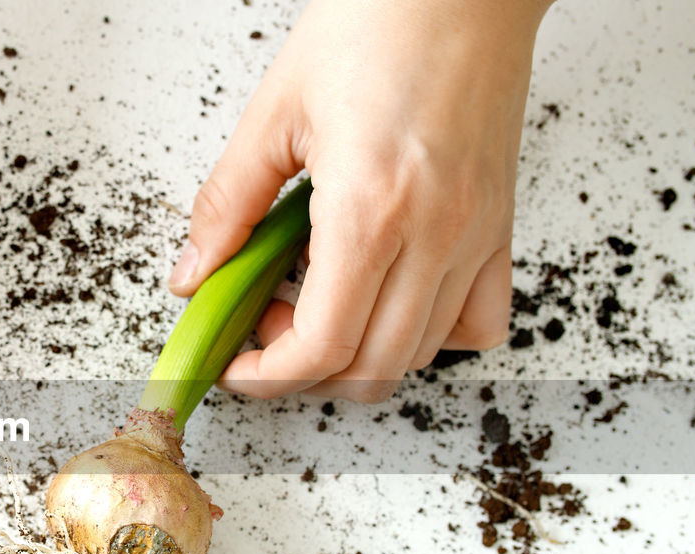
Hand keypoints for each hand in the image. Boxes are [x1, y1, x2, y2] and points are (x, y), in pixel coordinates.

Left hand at [169, 0, 552, 401]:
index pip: (321, 345)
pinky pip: (481, 321)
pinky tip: (389, 302)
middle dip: (302, 374)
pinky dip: (431, 336)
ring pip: (421, 354)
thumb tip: (195, 273)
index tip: (236, 367)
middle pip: (371, 367)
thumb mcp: (275, 112)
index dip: (268, 377)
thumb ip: (228, 204)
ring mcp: (476, 234)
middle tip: (264, 329)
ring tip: (315, 306)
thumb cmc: (380, 21)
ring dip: (358, 357)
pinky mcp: (500, 225)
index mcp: (371, 207)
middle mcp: (435, 232)